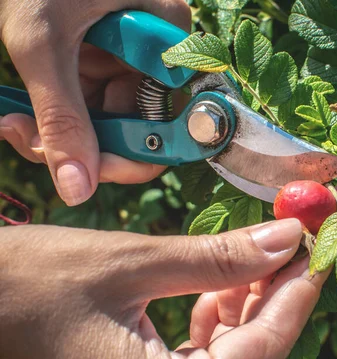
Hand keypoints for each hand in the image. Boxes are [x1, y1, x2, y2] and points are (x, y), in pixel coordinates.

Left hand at [0, 0, 191, 205]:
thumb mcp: (42, 44)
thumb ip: (61, 119)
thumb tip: (77, 191)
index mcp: (166, 37)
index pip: (170, 121)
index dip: (133, 156)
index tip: (87, 171)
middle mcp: (154, 53)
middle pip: (134, 128)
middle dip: (82, 148)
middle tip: (29, 143)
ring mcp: (125, 58)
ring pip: (104, 123)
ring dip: (56, 136)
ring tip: (12, 124)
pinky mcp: (97, 60)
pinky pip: (85, 105)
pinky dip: (50, 118)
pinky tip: (17, 116)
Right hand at [0, 219, 327, 358]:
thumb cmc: (21, 286)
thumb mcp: (129, 265)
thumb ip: (216, 260)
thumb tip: (286, 240)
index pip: (258, 353)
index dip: (296, 297)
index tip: (319, 253)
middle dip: (275, 301)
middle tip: (292, 247)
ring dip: (248, 311)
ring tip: (255, 260)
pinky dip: (216, 325)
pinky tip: (219, 288)